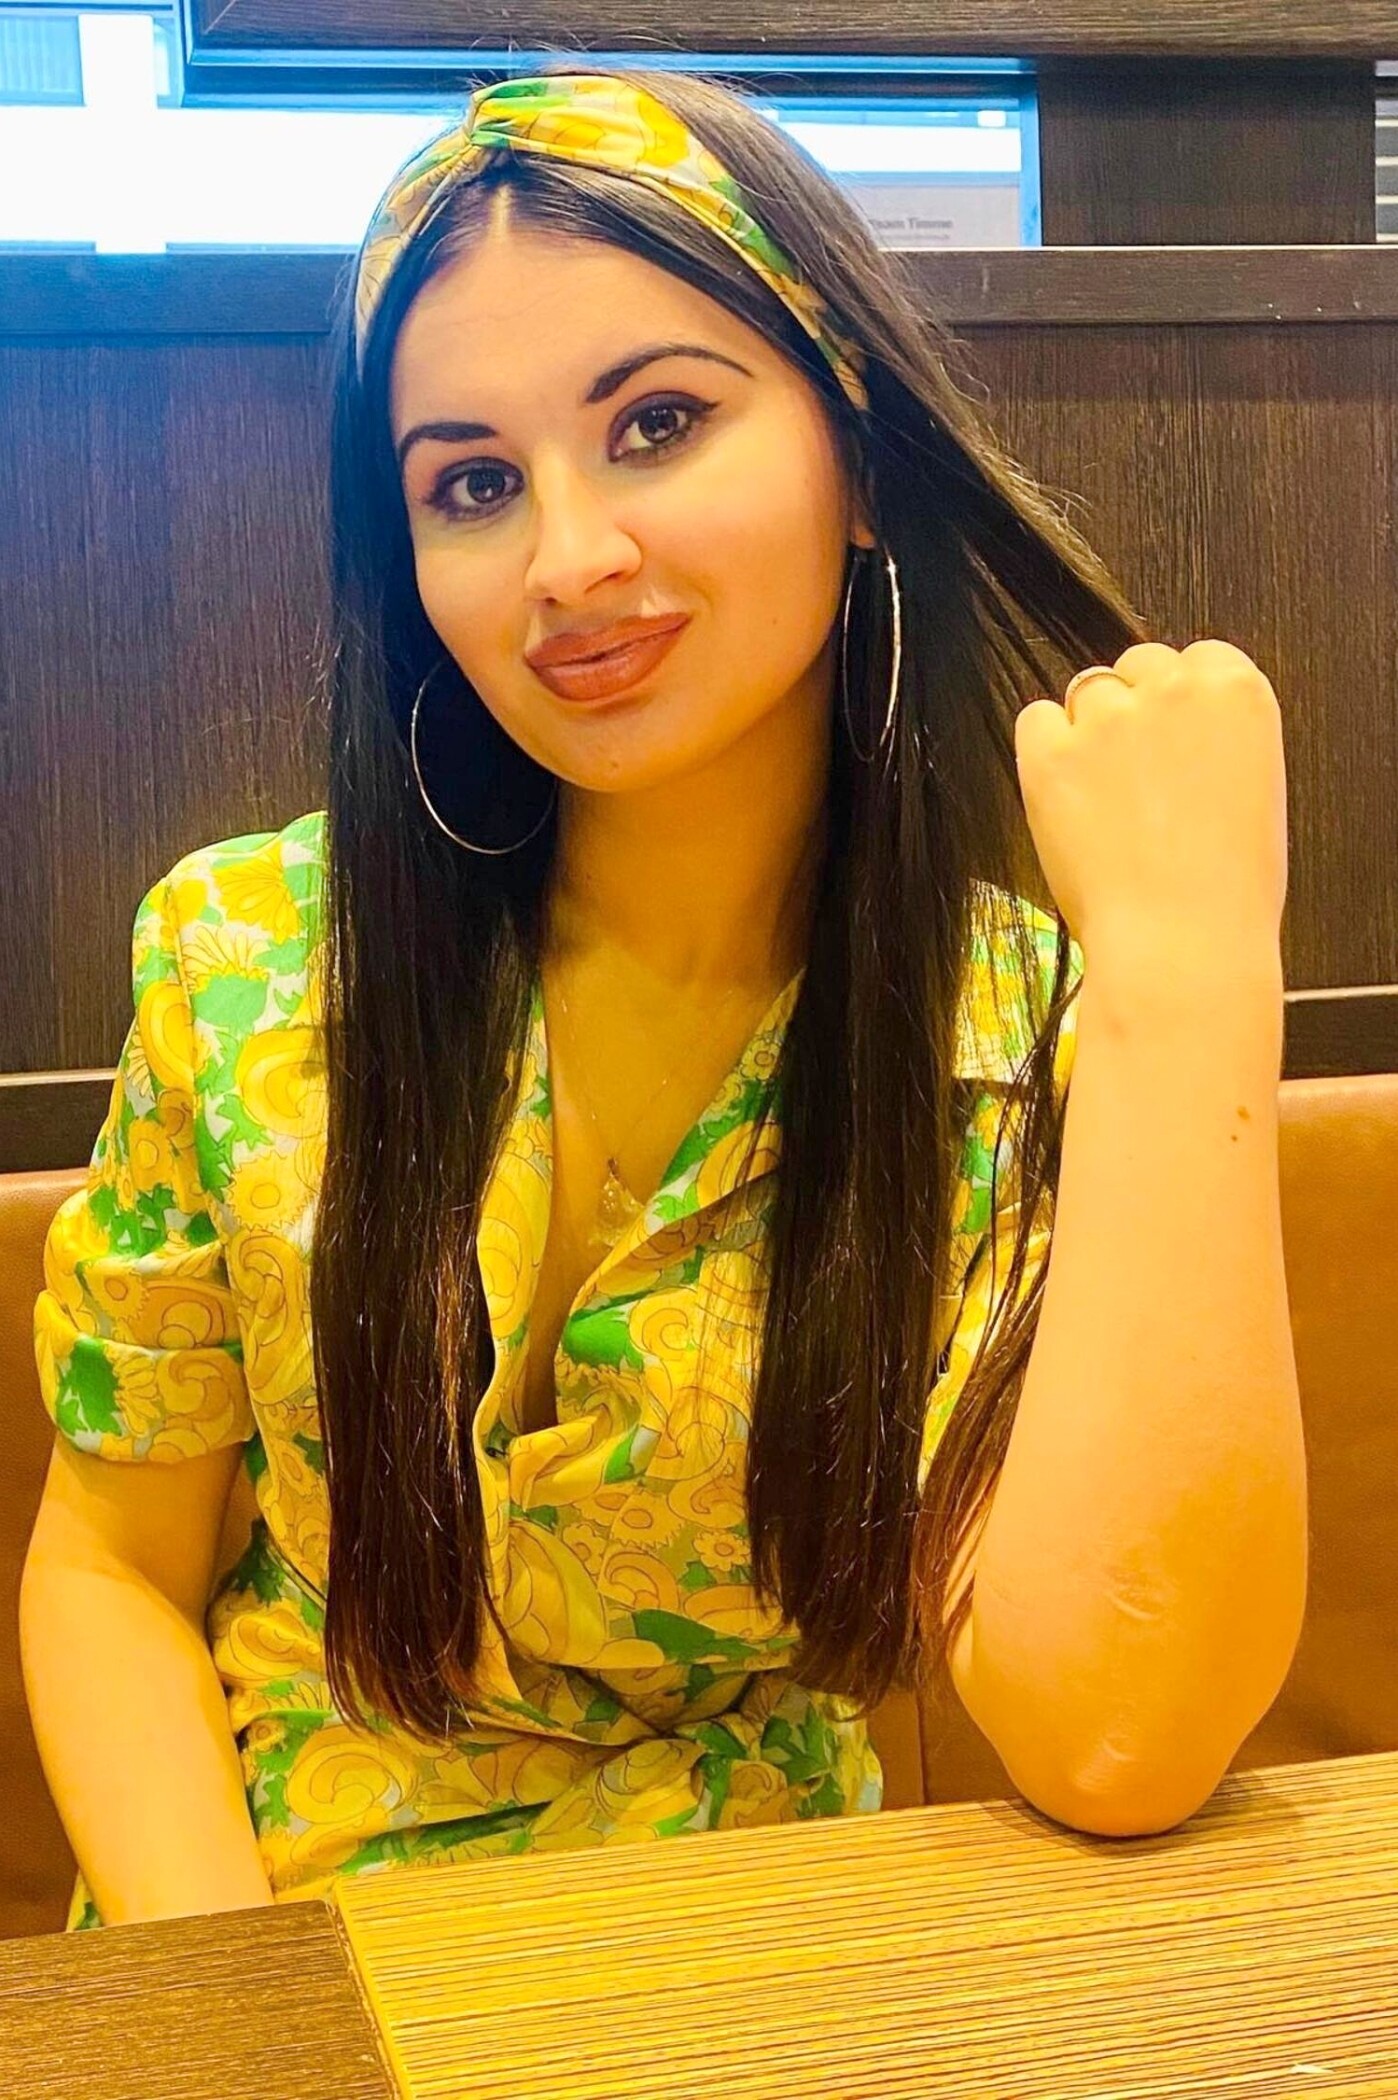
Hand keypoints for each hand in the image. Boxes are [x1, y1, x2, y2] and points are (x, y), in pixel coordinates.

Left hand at [1013, 640, 1287, 975]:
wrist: (1182, 944)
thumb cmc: (1228, 891)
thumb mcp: (1256, 795)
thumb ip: (1220, 744)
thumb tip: (1183, 739)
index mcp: (1238, 693)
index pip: (1198, 658)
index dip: (1179, 701)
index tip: (1174, 738)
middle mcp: (1174, 690)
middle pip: (1137, 666)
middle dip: (1133, 709)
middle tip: (1134, 776)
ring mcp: (1108, 718)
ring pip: (1084, 692)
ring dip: (1087, 733)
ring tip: (1103, 802)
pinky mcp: (1051, 753)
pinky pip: (1034, 721)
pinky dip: (1042, 752)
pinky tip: (1065, 799)